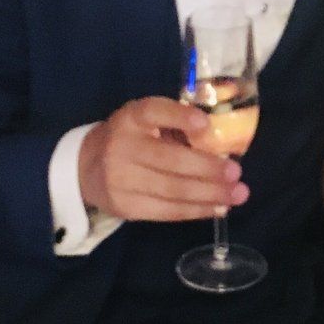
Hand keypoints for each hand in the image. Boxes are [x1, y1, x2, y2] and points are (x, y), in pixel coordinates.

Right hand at [77, 98, 246, 222]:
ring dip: (209, 194)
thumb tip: (223, 142)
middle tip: (236, 173)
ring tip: (236, 194)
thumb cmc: (132, 139)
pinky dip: (196, 210)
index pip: (154, 112)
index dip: (179, 117)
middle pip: (169, 160)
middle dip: (207, 169)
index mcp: (131, 117)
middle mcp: (122, 146)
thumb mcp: (147, 122)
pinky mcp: (125, 206)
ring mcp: (120, 180)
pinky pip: (166, 212)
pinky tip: (218, 208)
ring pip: (171, 191)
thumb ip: (177, 126)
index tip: (205, 124)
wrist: (87, 167)